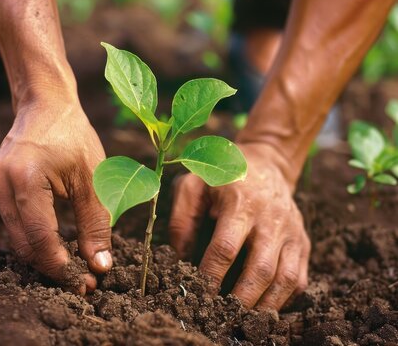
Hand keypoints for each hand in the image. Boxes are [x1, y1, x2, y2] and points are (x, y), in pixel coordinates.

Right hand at [0, 97, 111, 292]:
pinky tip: (58, 245)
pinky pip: (14, 222)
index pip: (41, 238)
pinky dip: (35, 238)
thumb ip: (97, 223)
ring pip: (17, 237)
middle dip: (53, 266)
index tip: (85, 284)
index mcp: (26, 177)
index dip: (62, 266)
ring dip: (44, 255)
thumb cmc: (74, 136)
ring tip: (74, 266)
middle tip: (82, 280)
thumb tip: (100, 266)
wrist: (47, 104)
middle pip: (24, 243)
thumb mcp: (94, 178)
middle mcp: (0, 182)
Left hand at [169, 143, 310, 309]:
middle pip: (260, 269)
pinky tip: (264, 306)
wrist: (265, 162)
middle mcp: (271, 218)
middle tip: (222, 317)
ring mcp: (291, 231)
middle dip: (240, 299)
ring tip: (244, 320)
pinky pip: (298, 278)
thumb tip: (180, 259)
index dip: (210, 275)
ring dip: (264, 306)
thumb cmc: (221, 175)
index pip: (225, 248)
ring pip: (285, 279)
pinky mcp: (302, 241)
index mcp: (240, 203)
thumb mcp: (192, 185)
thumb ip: (181, 219)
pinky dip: (283, 299)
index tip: (196, 293)